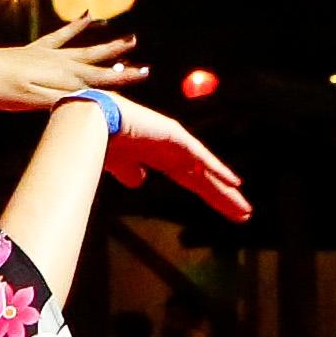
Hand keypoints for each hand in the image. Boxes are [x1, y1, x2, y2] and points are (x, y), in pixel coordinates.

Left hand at [0, 21, 139, 108]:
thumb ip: (60, 101)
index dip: (122, 79)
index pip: (99, 80)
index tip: (145, 73)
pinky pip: (61, 35)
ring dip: (107, 45)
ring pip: (85, 48)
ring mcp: (48, 54)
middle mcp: (59, 63)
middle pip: (96, 63)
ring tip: (129, 37)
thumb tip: (88, 101)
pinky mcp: (35, 50)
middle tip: (144, 62)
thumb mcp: (31, 102)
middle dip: (121, 63)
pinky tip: (88, 15)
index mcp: (61, 78)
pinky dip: (76, 25)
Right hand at [104, 102, 250, 219]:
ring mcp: (175, 141)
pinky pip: (200, 156)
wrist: (90, 122)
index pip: (192, 178)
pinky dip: (217, 169)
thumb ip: (129, 172)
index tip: (225, 210)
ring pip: (206, 170)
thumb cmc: (99, 139)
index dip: (208, 193)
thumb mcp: (118, 164)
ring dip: (225, 189)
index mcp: (160, 155)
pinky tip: (234, 182)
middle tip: (244, 214)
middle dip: (222, 196)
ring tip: (244, 209)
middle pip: (204, 177)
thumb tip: (138, 181)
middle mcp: (172, 148)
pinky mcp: (174, 135)